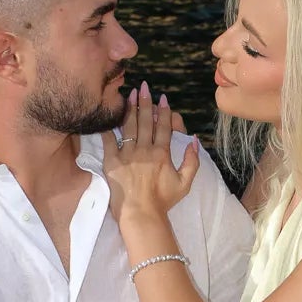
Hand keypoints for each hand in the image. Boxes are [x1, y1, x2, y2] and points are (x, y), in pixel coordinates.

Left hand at [101, 81, 197, 224]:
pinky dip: (108, 128)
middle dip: (145, 102)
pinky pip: (108, 141)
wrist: (140, 214)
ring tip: (130, 94)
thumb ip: (192, 161)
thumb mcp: (185, 183)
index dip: (164, 111)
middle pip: (145, 121)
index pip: (164, 127)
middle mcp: (144, 150)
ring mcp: (127, 155)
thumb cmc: (163, 201)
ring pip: (129, 126)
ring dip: (130, 108)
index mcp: (162, 154)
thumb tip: (194, 140)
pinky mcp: (111, 162)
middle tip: (145, 86)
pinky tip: (107, 115)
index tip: (163, 97)